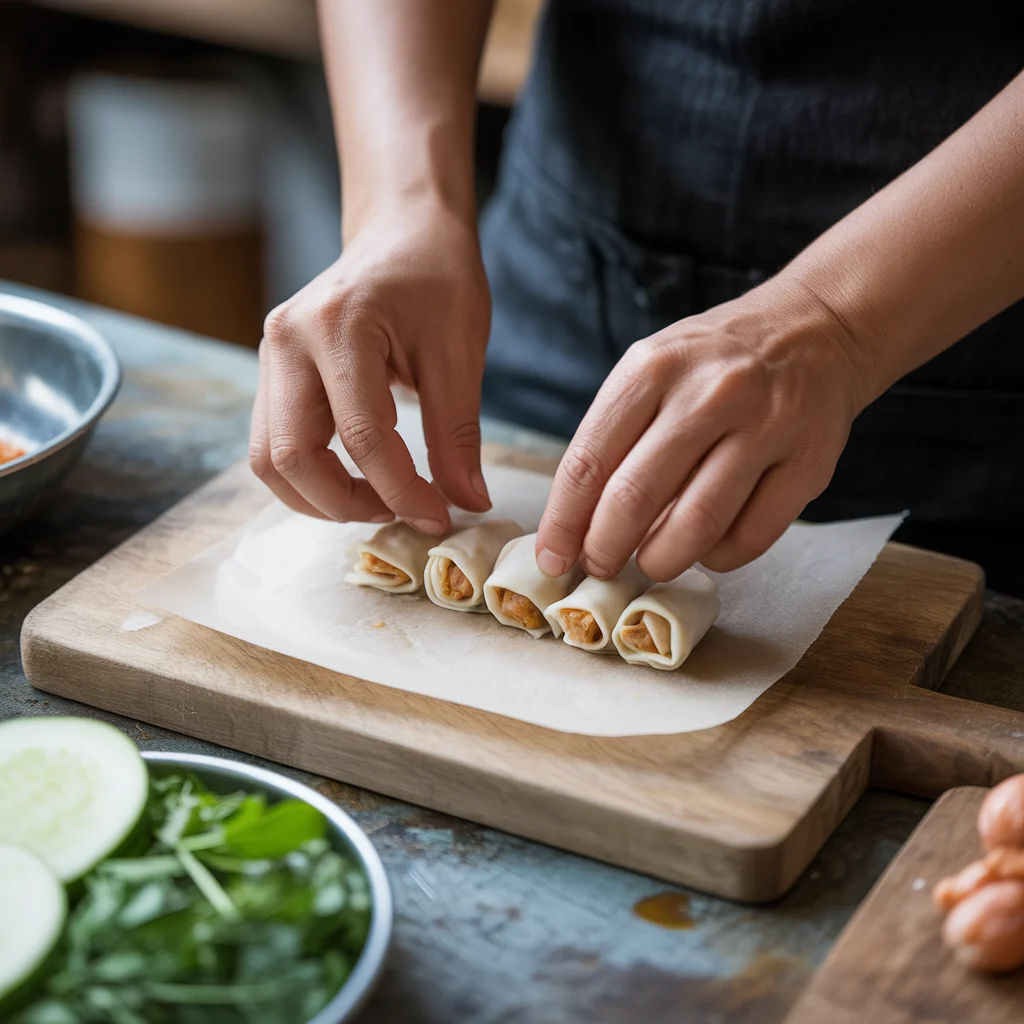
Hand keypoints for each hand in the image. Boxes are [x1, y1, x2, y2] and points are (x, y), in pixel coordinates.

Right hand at [249, 200, 491, 532]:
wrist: (403, 230)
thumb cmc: (437, 277)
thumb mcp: (459, 352)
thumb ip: (458, 434)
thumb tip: (468, 503)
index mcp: (338, 327)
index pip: (362, 438)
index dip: (402, 492)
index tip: (440, 516)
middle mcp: (288, 341)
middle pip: (290, 457)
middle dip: (346, 504)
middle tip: (402, 512)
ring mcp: (271, 355)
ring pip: (269, 458)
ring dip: (319, 497)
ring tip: (379, 501)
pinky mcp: (273, 369)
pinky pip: (274, 441)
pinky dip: (311, 474)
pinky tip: (358, 478)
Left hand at [535, 280, 872, 580]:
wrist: (816, 330)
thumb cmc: (714, 362)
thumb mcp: (653, 370)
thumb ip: (615, 438)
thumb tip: (577, 527)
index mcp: (654, 368)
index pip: (588, 461)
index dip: (563, 522)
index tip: (551, 558)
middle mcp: (710, 394)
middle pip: (635, 498)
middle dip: (605, 549)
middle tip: (599, 567)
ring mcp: (766, 427)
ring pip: (697, 525)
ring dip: (661, 560)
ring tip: (650, 563)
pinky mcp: (809, 462)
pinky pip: (752, 536)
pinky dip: (719, 557)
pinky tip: (706, 548)